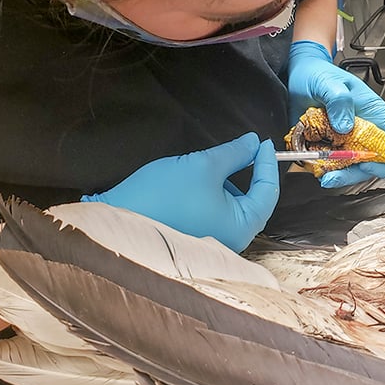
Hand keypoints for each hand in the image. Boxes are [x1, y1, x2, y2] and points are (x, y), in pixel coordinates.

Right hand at [82, 133, 278, 252]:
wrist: (116, 221)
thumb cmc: (163, 196)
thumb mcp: (203, 165)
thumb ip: (234, 153)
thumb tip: (252, 143)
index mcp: (242, 227)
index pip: (268, 192)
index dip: (267, 164)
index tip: (262, 142)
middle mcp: (232, 240)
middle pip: (251, 201)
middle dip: (243, 173)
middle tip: (236, 149)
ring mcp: (213, 242)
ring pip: (230, 205)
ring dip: (222, 183)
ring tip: (199, 170)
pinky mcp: (196, 238)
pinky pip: (214, 212)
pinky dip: (210, 194)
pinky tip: (191, 183)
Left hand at [287, 40, 384, 186]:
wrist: (296, 76)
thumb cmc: (318, 73)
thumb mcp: (328, 82)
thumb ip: (338, 100)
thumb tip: (345, 126)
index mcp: (374, 112)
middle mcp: (365, 130)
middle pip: (380, 160)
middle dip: (367, 170)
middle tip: (350, 170)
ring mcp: (348, 142)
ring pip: (357, 168)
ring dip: (344, 175)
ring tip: (327, 175)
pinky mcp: (331, 148)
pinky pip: (335, 167)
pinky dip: (328, 172)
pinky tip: (317, 169)